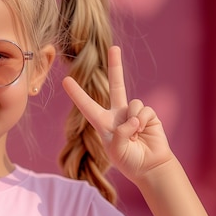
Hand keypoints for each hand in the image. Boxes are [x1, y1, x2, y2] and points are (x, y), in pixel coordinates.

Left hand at [62, 46, 173, 181]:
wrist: (150, 167)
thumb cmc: (129, 161)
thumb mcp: (116, 150)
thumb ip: (120, 133)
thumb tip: (133, 118)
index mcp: (103, 123)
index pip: (87, 106)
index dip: (77, 93)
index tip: (65, 80)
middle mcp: (118, 114)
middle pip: (116, 85)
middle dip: (116, 65)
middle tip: (114, 47)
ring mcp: (134, 113)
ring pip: (133, 104)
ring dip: (134, 122)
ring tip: (135, 136)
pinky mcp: (149, 115)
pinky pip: (144, 111)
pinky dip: (143, 123)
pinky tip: (144, 133)